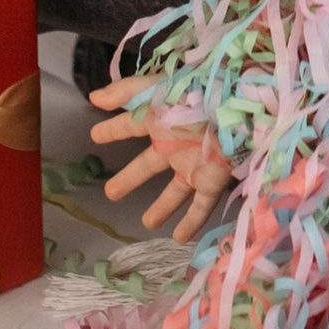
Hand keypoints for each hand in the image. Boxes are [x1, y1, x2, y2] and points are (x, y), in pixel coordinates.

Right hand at [89, 80, 237, 242]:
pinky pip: (200, 206)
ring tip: (148, 224)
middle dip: (129, 178)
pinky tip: (179, 238)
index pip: (130, 126)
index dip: (113, 130)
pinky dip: (190, 222)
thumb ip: (124, 92)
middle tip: (110, 192)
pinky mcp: (211, 181)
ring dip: (162, 207)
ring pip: (174, 191)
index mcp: (161, 121)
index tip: (95, 135)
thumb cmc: (192, 98)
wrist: (235, 112)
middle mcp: (175, 145)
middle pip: (147, 166)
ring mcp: (193, 165)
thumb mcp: (155, 90)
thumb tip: (93, 98)